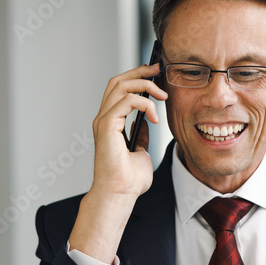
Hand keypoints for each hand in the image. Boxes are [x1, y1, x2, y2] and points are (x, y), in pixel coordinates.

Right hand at [69, 63, 166, 262]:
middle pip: (118, 81)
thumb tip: (146, 125)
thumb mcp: (141, 152)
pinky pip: (126, 101)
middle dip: (140, 71)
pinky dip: (144, 104)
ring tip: (162, 94)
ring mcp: (103, 121)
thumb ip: (141, 136)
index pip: (120, 89)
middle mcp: (104, 119)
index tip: (156, 75)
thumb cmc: (128, 180)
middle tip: (158, 70)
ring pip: (121, 86)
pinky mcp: (107, 126)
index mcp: (110, 123)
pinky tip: (154, 116)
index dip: (137, 78)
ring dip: (144, 85)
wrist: (120, 194)